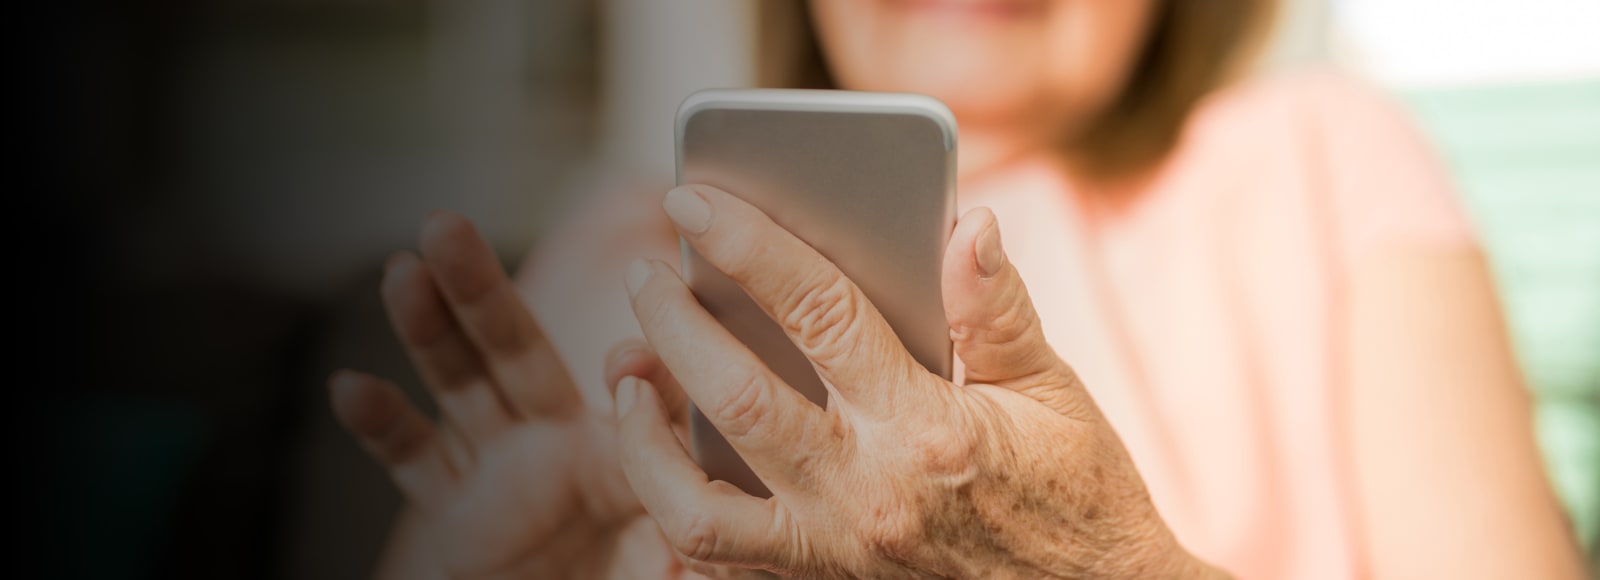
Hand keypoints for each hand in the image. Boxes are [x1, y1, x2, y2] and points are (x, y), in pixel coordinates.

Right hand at [329, 212, 682, 577]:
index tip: (630, 358)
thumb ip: (685, 524)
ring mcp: (503, 468)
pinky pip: (416, 462)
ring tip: (401, 271)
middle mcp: (560, 443)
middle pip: (518, 351)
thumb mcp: (674, 559)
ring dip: (428, 328)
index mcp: (628, 451)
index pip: (633, 392)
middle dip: (481, 290)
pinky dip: (382, 427)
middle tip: (448, 226)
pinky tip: (350, 388)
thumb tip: (704, 501)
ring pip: (460, 384)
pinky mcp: (455, 509)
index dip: (634, 370)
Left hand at [611, 185, 1225, 577]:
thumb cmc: (1076, 493)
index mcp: (928, 428)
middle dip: (674, 324)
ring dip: (645, 436)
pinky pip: (715, 561)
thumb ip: (996, 310)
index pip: (820, 313)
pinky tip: (659, 461)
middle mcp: (868, 496)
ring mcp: (834, 554)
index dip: (749, 247)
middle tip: (643, 275)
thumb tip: (967, 225)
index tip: (692, 201)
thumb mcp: (1053, 392)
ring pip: (696, 503)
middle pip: (737, 399)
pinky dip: (673, 509)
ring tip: (630, 378)